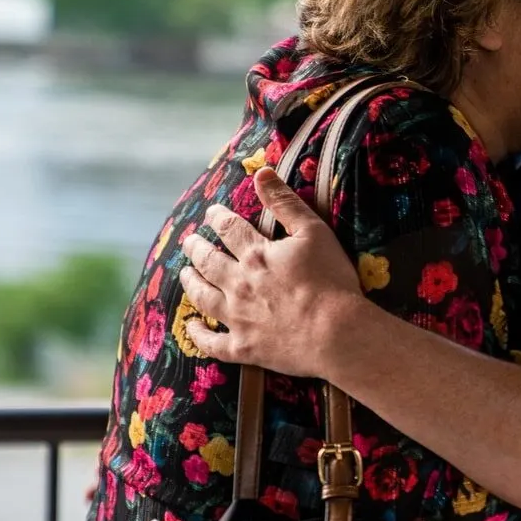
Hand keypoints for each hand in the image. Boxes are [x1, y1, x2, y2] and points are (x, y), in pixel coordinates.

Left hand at [179, 168, 363, 379]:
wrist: (336, 333)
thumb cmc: (331, 281)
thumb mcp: (314, 232)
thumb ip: (285, 203)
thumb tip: (260, 172)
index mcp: (256, 255)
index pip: (228, 229)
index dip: (217, 218)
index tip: (211, 213)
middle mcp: (238, 284)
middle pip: (209, 262)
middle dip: (197, 249)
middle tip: (189, 242)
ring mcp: (237, 318)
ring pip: (203, 298)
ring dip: (191, 283)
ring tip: (185, 274)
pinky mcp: (243, 348)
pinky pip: (211, 343)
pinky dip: (197, 334)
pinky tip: (190, 327)